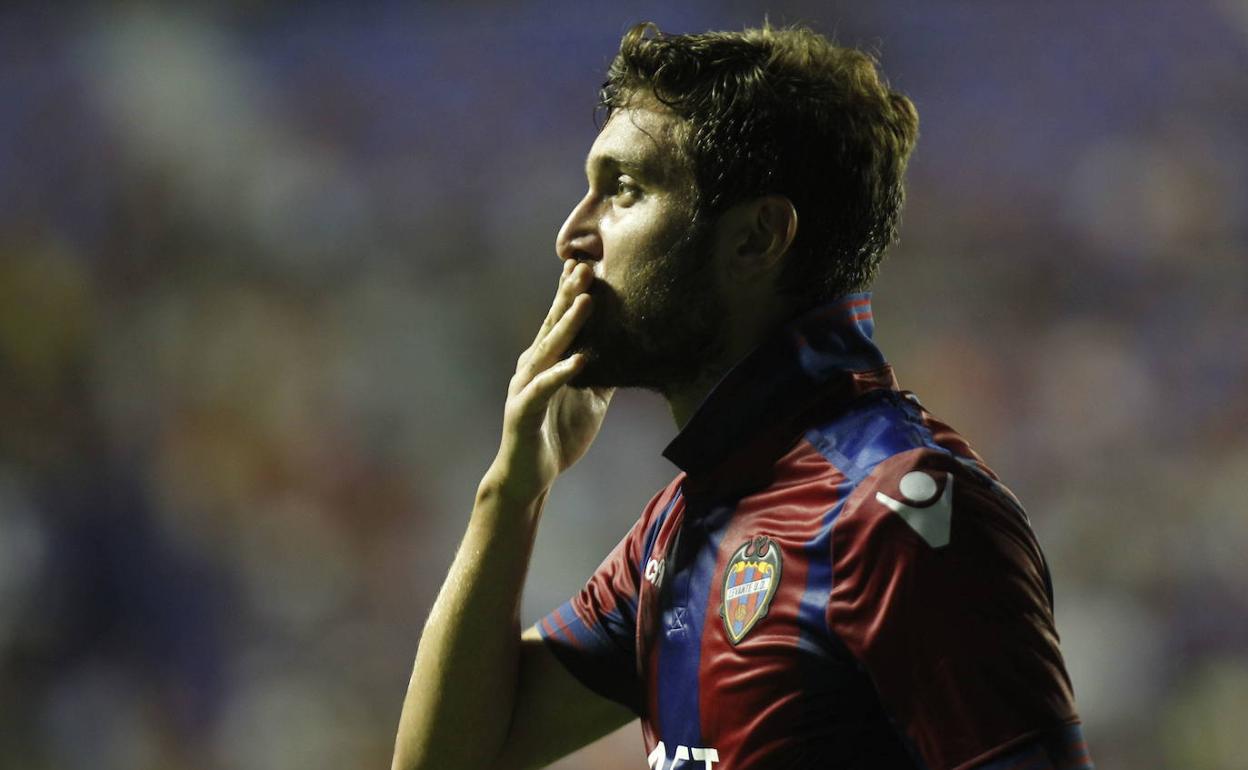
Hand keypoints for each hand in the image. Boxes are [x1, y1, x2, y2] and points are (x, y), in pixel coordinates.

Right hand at [489, 261, 613, 502]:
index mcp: (547, 360)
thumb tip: (633, 351)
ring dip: (567, 324)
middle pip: (553, 324)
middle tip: (586, 265)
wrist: (530, 476)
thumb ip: (605, 373)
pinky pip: (544, 388)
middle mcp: (533, 365)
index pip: (561, 320)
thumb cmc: (559, 434)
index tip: (590, 262)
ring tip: (586, 300)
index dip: (573, 292)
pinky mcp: (523, 410)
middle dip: (569, 294)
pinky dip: (562, 373)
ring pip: (548, 348)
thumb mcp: (591, 399)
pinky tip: (580, 360)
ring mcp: (526, 386)